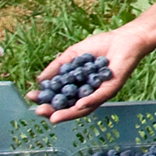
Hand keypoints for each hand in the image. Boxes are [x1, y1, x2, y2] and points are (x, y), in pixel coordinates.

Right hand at [27, 24, 148, 122]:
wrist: (125, 38)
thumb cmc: (100, 46)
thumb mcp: (73, 55)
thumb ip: (57, 67)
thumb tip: (39, 81)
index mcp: (78, 87)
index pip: (59, 97)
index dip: (45, 99)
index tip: (30, 98)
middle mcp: (89, 94)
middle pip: (69, 107)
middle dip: (53, 111)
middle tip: (39, 112)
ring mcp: (100, 93)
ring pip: (83, 108)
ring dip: (68, 113)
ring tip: (54, 117)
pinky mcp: (112, 88)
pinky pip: (100, 97)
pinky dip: (89, 101)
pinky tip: (78, 105)